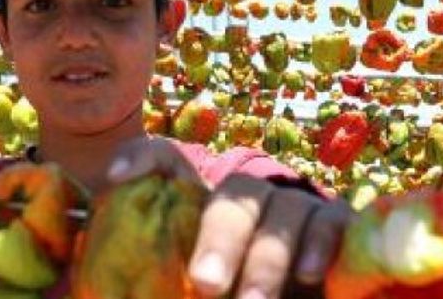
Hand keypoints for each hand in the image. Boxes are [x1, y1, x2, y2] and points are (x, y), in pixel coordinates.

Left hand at [108, 136, 353, 298]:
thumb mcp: (183, 276)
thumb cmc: (229, 288)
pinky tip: (309, 275)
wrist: (289, 297)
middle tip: (205, 284)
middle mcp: (248, 198)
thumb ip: (155, 264)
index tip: (115, 178)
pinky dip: (319, 244)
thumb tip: (107, 253)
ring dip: (267, 258)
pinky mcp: (335, 224)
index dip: (142, 158)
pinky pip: (330, 221)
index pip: (168, 161)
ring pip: (284, 207)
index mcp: (204, 203)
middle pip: (234, 193)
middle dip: (220, 238)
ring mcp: (294, 207)